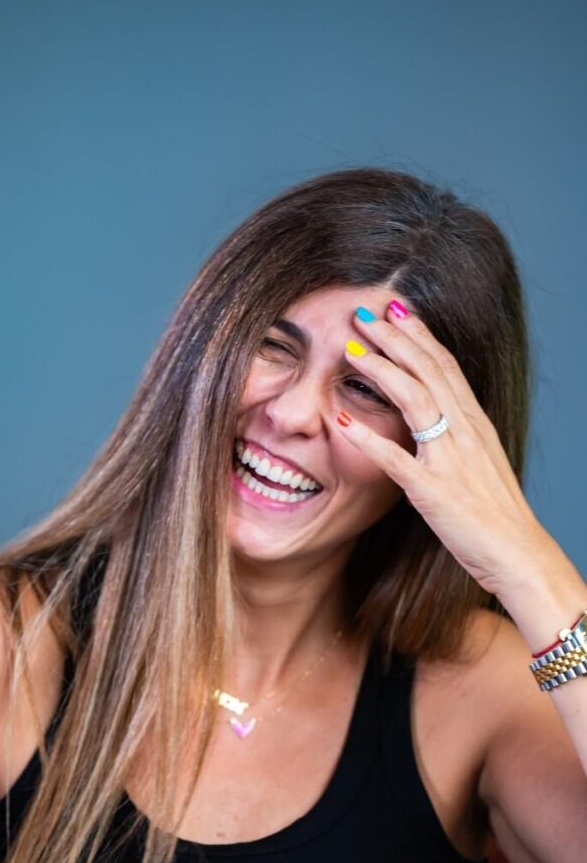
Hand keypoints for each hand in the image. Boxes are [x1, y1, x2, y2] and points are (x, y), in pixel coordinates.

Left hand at [335, 299, 548, 596]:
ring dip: (382, 370)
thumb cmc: (495, 512)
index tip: (396, 309)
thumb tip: (435, 414)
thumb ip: (456, 434)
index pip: (446, 365)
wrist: (518, 553)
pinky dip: (369, 438)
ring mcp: (451, 459)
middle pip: (429, 370)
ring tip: (350, 349)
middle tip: (363, 313)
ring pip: (416, 400)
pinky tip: (342, 419)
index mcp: (475, 423)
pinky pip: (397, 460)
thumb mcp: (480, 460)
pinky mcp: (434, 492)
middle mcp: (466, 432)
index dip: (420, 334)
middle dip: (395, 338)